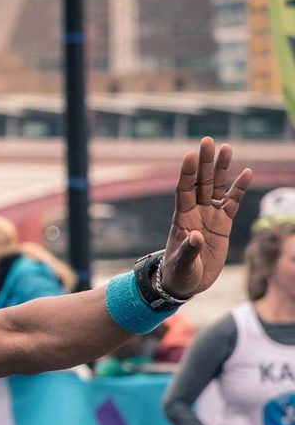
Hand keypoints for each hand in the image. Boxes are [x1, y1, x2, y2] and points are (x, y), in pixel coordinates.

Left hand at [159, 138, 252, 298]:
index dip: (187, 173)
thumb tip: (196, 236)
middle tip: (208, 141)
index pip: (184, 190)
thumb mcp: (181, 264)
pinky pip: (233, 202)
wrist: (186, 282)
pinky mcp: (223, 224)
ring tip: (227, 148)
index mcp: (181, 218)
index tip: (190, 154)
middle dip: (204, 162)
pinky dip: (240, 189)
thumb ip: (188, 250)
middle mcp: (195, 212)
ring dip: (221, 169)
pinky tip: (246, 172)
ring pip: (216, 187)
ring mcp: (209, 215)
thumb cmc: (178, 273)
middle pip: (200, 182)